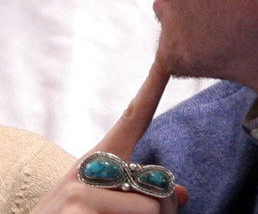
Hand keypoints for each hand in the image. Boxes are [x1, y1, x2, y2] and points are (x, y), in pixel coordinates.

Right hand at [28, 62, 189, 212]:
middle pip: (159, 190)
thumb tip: (182, 193)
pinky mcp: (76, 209)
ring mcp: (78, 191)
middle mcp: (87, 170)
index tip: (166, 58)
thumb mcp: (103, 211)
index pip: (132, 120)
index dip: (152, 88)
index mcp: (96, 164)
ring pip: (153, 211)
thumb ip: (139, 200)